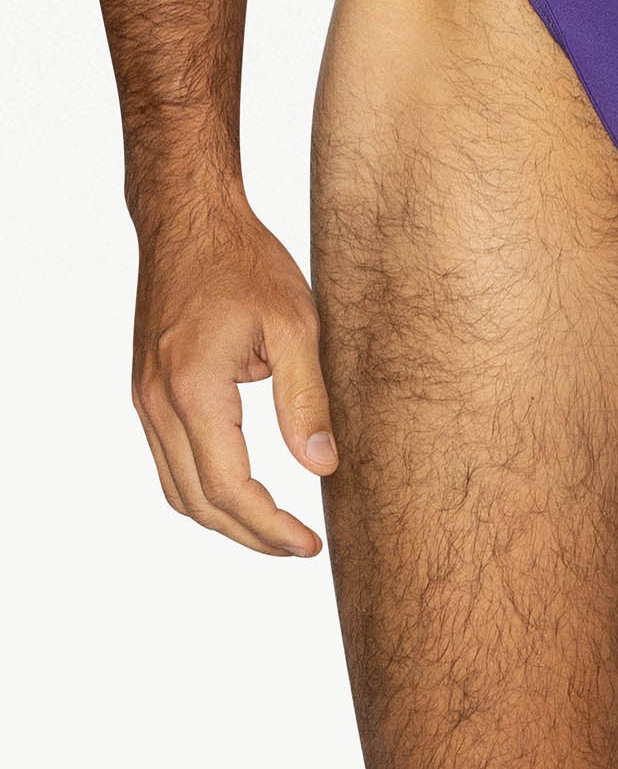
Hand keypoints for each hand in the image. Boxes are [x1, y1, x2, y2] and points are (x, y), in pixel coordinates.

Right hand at [131, 191, 336, 553]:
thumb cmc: (247, 262)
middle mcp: (157, 404)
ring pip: (176, 487)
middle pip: (197, 502)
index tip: (309, 545)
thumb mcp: (295, 323)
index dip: (270, 526)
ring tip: (274, 527)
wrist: (190, 220)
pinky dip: (203, 485)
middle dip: (248, 535)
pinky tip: (242, 486)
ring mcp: (145, 398)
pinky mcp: (148, 389)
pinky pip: (169, 459)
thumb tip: (322, 466)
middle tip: (298, 547)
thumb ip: (305, 397)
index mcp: (193, 392)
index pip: (230, 489)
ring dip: (222, 517)